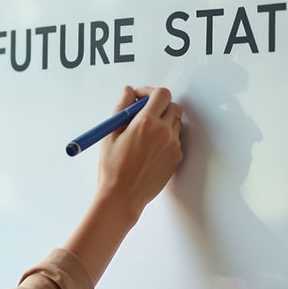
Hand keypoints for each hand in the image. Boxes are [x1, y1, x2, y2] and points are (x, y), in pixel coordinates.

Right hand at [96, 85, 183, 219]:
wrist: (123, 197)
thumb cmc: (113, 168)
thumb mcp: (111, 133)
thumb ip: (122, 107)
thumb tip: (128, 91)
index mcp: (146, 123)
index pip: (161, 94)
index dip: (150, 92)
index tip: (140, 98)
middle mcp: (164, 132)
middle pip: (173, 106)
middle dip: (159, 105)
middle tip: (143, 113)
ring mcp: (173, 146)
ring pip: (176, 122)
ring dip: (164, 121)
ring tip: (145, 132)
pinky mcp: (176, 158)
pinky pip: (176, 139)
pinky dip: (166, 137)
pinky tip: (149, 147)